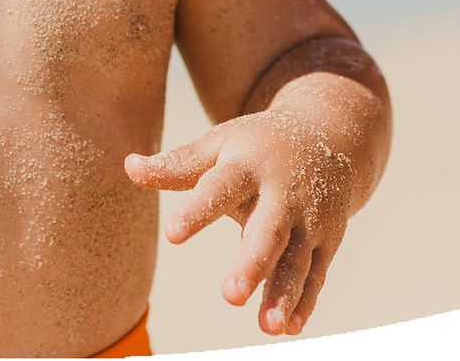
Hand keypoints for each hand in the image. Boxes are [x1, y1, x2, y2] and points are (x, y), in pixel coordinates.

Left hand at [125, 109, 367, 335]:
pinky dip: (305, 301)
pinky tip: (289, 328)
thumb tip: (129, 167)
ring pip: (296, 260)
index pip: (219, 189)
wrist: (330, 132)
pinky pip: (315, 274)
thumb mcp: (219, 145)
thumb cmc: (256, 145)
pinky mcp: (327, 239)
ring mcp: (309, 218)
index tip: (172, 234)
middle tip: (229, 295)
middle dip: (252, 264)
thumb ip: (177, 164)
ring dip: (284, 293)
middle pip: (267, 231)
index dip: (197, 212)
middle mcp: (283, 194)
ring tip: (267, 327)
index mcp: (248, 166)